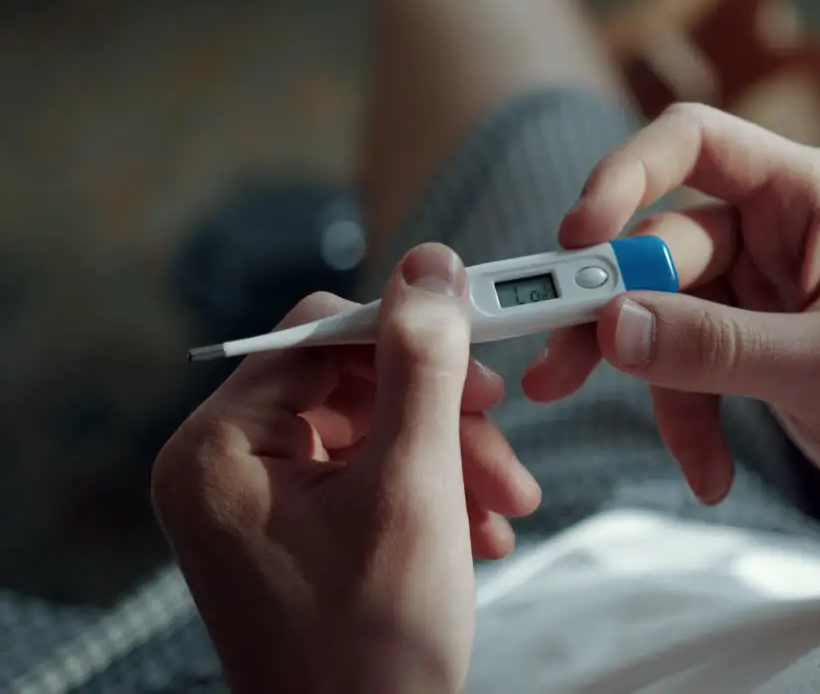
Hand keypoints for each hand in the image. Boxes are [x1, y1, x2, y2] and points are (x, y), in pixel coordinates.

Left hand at [152, 244, 539, 692]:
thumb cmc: (374, 647)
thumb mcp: (413, 486)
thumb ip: (423, 366)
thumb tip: (431, 267)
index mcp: (219, 449)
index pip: (317, 335)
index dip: (407, 330)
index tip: (483, 341)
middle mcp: (223, 470)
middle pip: (350, 385)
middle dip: (442, 417)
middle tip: (504, 449)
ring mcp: (256, 506)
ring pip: (372, 432)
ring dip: (450, 460)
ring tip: (505, 507)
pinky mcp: (294, 534)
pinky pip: (368, 478)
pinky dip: (431, 494)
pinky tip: (479, 530)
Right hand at [523, 104, 819, 561]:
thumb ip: (712, 345)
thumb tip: (611, 326)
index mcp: (816, 197)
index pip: (695, 143)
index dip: (624, 177)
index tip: (577, 239)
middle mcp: (786, 231)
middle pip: (662, 245)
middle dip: (613, 314)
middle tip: (556, 367)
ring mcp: (769, 290)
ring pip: (665, 314)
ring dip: (653, 382)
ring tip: (673, 450)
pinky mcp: (759, 344)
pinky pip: (688, 365)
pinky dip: (689, 417)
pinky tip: (712, 473)